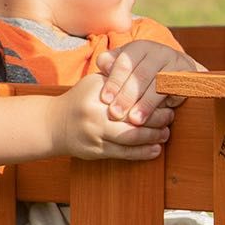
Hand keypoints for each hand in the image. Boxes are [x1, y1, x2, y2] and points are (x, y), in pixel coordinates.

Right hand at [51, 73, 172, 160]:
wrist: (53, 124)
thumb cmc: (81, 99)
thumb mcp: (95, 83)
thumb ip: (118, 77)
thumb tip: (150, 70)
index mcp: (98, 93)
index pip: (130, 94)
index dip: (151, 97)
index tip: (165, 96)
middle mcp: (95, 114)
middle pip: (134, 117)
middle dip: (157, 119)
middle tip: (170, 116)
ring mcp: (95, 134)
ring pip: (131, 138)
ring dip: (153, 137)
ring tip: (165, 133)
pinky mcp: (96, 151)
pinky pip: (124, 154)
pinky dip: (143, 153)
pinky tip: (156, 149)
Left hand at [95, 38, 199, 125]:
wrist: (180, 75)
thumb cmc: (144, 73)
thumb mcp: (127, 68)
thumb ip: (111, 65)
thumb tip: (103, 65)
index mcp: (140, 47)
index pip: (125, 63)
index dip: (114, 81)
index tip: (105, 99)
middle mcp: (159, 52)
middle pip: (141, 74)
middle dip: (127, 96)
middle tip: (116, 114)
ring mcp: (176, 63)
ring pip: (158, 84)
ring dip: (145, 104)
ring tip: (134, 120)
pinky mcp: (189, 76)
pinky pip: (176, 91)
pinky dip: (165, 105)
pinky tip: (156, 117)